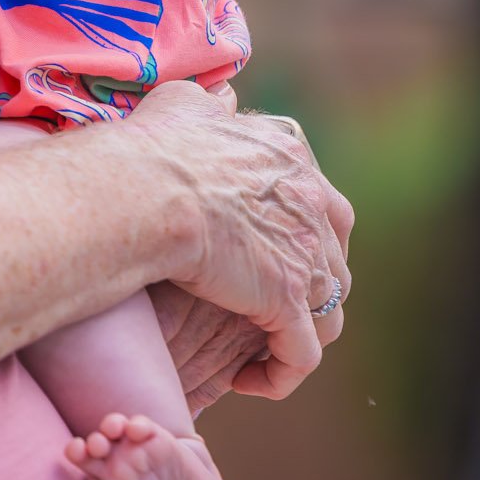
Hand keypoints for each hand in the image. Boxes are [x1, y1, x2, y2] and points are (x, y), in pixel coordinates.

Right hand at [128, 81, 352, 400]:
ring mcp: (305, 255)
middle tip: (268, 300)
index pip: (318, 198)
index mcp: (290, 155)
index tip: (266, 247)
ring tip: (264, 344)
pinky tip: (249, 380)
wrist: (147, 192)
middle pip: (332, 255)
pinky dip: (281, 373)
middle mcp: (313, 202)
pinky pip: (301, 356)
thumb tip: (221, 98)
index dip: (300, 228)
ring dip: (300, 329)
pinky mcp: (286, 302)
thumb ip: (210, 103)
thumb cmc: (153, 148)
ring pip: (327, 308)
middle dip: (309, 281)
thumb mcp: (184, 104)